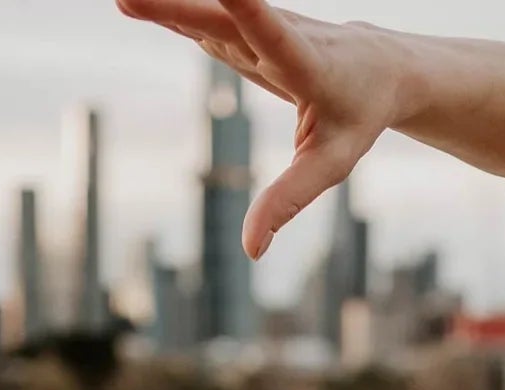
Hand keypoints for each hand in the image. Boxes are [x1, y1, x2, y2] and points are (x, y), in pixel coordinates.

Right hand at [117, 1, 403, 257]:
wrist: (379, 67)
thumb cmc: (356, 118)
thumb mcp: (331, 165)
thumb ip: (288, 201)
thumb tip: (251, 250)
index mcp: (304, 64)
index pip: (270, 33)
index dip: (244, 7)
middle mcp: (280, 34)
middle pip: (222, 17)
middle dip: (177, 6)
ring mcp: (259, 26)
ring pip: (209, 11)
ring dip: (166, 4)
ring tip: (124, 2)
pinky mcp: (245, 28)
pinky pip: (203, 18)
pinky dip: (172, 12)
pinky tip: (137, 6)